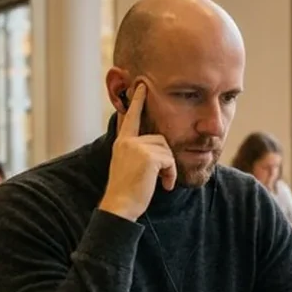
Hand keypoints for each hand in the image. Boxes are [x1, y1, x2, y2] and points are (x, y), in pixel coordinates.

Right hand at [98, 83, 176, 221]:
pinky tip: (164, 185)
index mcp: (122, 142)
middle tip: (159, 177)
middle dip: (165, 159)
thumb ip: (137, 151)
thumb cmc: (127, 191)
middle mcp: (128, 141)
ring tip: (160, 182)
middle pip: (160, 139)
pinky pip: (170, 160)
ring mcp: (137, 147)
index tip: (140, 85)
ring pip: (166, 150)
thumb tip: (156, 145)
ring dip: (168, 168)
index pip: (130, 117)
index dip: (137, 101)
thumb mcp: (128, 165)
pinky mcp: (148, 157)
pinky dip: (171, 175)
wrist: (120, 206)